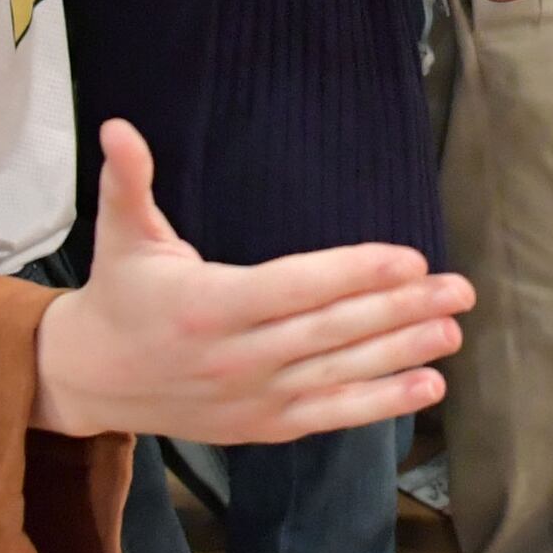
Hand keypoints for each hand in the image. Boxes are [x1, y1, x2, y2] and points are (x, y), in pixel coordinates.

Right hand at [31, 123, 469, 439]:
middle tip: (459, 289)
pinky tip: (429, 385)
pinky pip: (331, 413)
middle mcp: (235, 358)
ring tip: (453, 331)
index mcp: (206, 306)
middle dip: (400, 310)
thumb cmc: (121, 294)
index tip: (409, 259)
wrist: (92, 380)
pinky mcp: (264, 426)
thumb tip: (117, 127)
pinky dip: (382, 403)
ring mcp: (253, 398)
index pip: (293, 287)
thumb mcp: (121, 234)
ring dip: (403, 353)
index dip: (353, 274)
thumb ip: (128, 181)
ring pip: (339, 373)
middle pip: (330, 331)